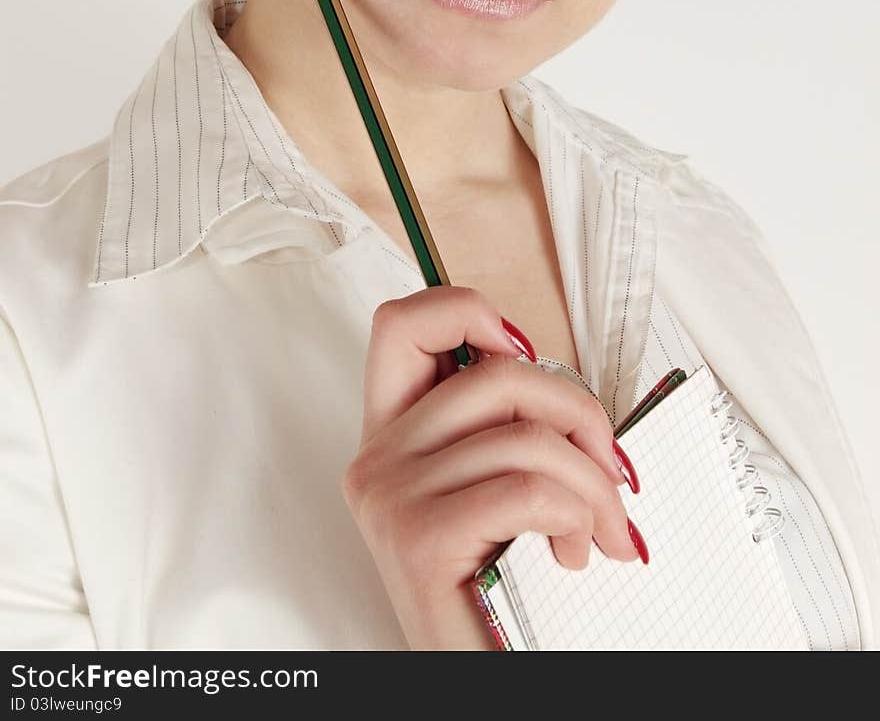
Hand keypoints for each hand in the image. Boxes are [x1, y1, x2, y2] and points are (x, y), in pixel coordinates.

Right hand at [342, 285, 641, 649]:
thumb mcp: (492, 493)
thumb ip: (503, 429)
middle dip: (582, 415)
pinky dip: (575, 516)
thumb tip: (562, 385)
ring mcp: (390, 496)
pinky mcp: (417, 539)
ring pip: (527, 437)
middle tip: (610, 471)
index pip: (402, 323)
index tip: (522, 350)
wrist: (481, 681)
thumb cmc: (497, 589)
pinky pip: (527, 490)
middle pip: (499, 375)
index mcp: (392, 435)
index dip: (466, 310)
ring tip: (601, 531)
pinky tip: (575, 551)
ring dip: (594, 485)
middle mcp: (378, 458)